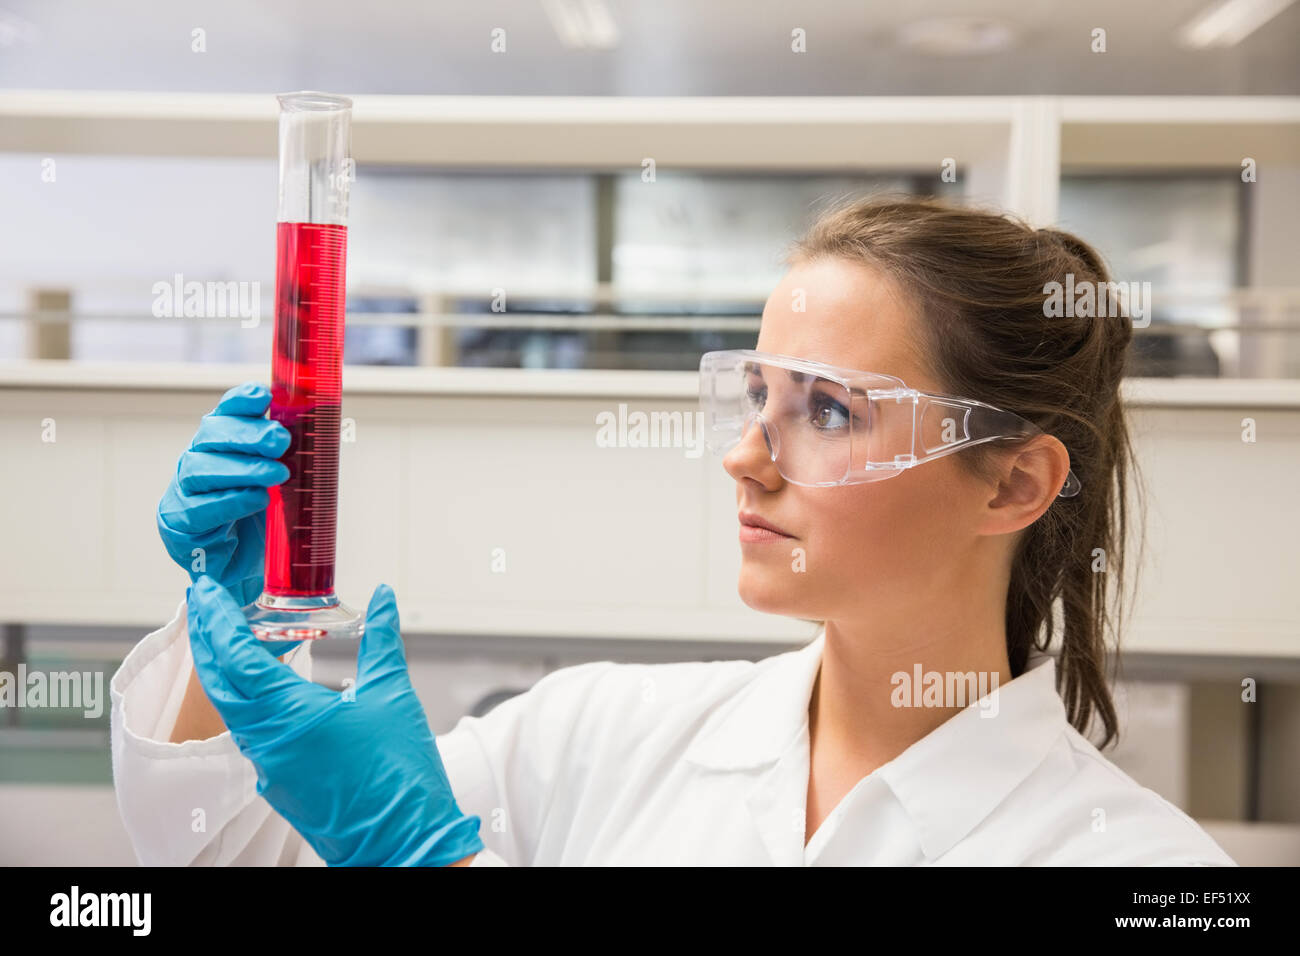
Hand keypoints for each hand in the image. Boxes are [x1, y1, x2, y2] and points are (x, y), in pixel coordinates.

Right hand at [158, 383, 290, 607]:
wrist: (240, 571)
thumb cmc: (259, 522)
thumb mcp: (281, 485)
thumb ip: (288, 459)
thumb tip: (320, 432)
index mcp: (220, 446)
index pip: (225, 412)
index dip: (241, 401)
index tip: (263, 395)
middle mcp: (197, 461)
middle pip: (211, 434)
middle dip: (248, 433)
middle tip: (280, 440)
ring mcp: (183, 491)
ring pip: (201, 468)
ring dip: (243, 468)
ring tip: (276, 473)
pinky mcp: (179, 523)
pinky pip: (200, 508)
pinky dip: (231, 501)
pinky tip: (257, 499)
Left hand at [185, 575, 483, 866]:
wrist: (405, 843)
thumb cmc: (400, 775)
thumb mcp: (393, 695)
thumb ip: (382, 640)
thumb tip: (384, 599)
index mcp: (291, 715)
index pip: (236, 659)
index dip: (217, 621)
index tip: (207, 592)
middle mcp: (268, 743)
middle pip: (219, 684)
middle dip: (207, 641)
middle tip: (205, 606)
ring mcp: (269, 768)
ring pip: (231, 711)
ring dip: (223, 672)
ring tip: (228, 639)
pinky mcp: (279, 785)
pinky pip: (250, 734)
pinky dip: (245, 702)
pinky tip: (262, 689)